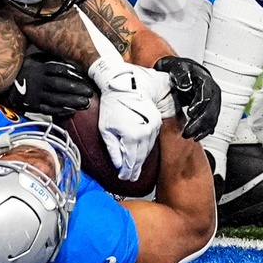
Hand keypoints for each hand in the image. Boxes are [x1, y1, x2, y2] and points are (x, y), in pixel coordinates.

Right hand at [4, 52, 94, 119]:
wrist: (5, 85)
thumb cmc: (24, 70)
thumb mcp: (34, 59)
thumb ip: (49, 59)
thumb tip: (67, 59)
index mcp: (39, 68)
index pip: (58, 70)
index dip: (72, 73)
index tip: (84, 77)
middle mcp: (38, 82)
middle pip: (60, 85)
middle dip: (76, 89)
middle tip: (89, 92)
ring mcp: (35, 95)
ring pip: (56, 99)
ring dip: (72, 101)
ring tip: (86, 103)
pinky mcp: (33, 106)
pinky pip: (49, 110)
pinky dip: (61, 111)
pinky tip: (72, 111)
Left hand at [90, 57, 169, 181]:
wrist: (125, 84)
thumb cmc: (112, 103)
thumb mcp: (106, 128)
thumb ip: (112, 148)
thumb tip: (117, 164)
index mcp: (132, 136)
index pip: (130, 161)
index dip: (126, 172)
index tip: (123, 178)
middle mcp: (145, 133)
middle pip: (140, 158)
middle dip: (134, 169)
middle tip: (131, 178)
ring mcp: (153, 127)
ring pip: (148, 150)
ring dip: (141, 160)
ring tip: (136, 168)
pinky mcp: (156, 122)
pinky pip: (152, 140)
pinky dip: (146, 148)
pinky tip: (142, 152)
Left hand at [154, 56, 220, 140]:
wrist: (184, 72)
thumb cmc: (181, 70)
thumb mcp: (179, 68)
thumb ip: (181, 75)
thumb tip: (185, 84)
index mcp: (207, 83)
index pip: (205, 96)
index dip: (198, 105)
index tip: (190, 113)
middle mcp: (213, 94)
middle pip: (210, 111)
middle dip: (199, 123)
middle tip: (187, 131)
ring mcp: (214, 103)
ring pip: (212, 119)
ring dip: (201, 130)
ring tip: (189, 136)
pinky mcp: (211, 110)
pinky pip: (211, 123)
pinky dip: (204, 131)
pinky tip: (197, 136)